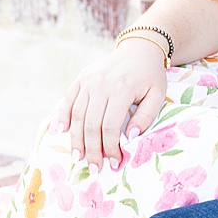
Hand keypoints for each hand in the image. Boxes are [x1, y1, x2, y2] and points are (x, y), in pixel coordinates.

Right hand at [53, 37, 168, 167]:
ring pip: (77, 115)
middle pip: (91, 124)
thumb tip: (129, 138)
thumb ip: (145, 117)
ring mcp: (88, 81)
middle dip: (91, 149)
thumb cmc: (150, 76)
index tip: (114, 162)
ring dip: (75, 139)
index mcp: (121, 90)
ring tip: (77, 157)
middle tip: (94, 168)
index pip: (110, 126)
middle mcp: (101, 85)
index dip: (110, 147)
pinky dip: (62, 116)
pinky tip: (60, 131)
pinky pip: (68, 100)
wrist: (138, 49)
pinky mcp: (81, 78)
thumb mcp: (157, 95)